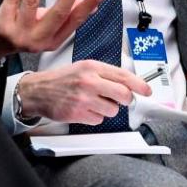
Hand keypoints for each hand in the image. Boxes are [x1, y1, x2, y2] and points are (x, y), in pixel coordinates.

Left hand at [0, 0, 103, 62]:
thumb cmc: (22, 31)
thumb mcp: (47, 27)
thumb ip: (68, 15)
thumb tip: (93, 5)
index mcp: (52, 40)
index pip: (74, 21)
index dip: (87, 6)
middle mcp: (37, 40)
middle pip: (57, 14)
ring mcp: (17, 34)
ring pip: (31, 2)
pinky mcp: (0, 25)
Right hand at [18, 60, 151, 123]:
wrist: (38, 91)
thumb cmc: (62, 79)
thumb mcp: (84, 68)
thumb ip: (105, 74)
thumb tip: (128, 84)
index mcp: (92, 67)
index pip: (123, 76)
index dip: (139, 84)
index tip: (147, 91)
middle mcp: (89, 81)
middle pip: (123, 94)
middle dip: (125, 99)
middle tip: (120, 99)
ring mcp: (83, 98)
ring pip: (112, 110)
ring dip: (107, 109)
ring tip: (94, 102)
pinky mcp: (78, 113)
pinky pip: (98, 120)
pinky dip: (95, 117)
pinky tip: (85, 109)